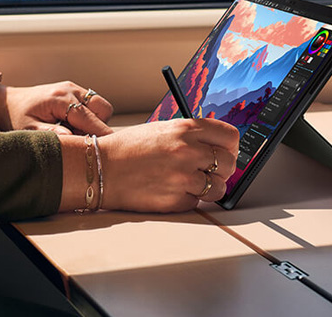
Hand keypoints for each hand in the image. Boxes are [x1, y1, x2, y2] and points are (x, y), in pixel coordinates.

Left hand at [0, 81, 112, 135]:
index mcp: (60, 99)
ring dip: (94, 120)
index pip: (89, 117)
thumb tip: (71, 137)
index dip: (101, 132)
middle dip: (99, 125)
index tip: (108, 146)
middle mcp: (71, 90)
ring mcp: (74, 88)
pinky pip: (92, 103)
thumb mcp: (28, 130)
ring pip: (100, 105)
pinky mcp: (75, 90)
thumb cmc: (16, 117)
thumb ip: (51, 133)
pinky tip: (72, 124)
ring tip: (74, 131)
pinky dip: (89, 116)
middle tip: (82, 138)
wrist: (7, 101)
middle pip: (103, 108)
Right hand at [59, 118, 239, 213]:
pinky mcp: (175, 200)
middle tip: (210, 171)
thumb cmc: (129, 148)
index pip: (230, 136)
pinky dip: (190, 199)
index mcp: (187, 128)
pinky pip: (198, 202)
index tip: (226, 152)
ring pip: (219, 187)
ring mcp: (183, 176)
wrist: (100, 168)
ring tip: (191, 182)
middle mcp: (188, 150)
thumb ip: (193, 136)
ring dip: (210, 187)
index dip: (231, 147)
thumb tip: (218, 147)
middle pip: (228, 163)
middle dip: (222, 169)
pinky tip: (174, 190)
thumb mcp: (164, 129)